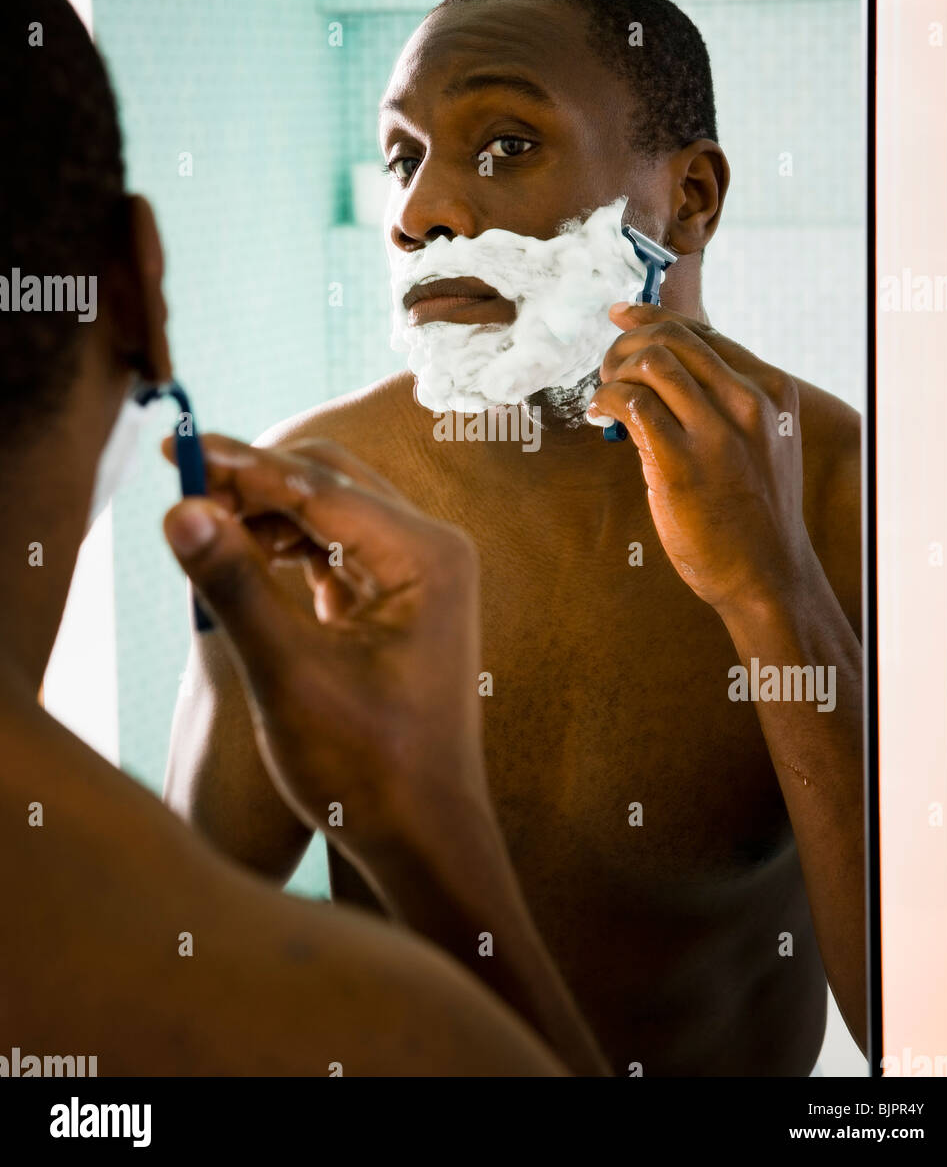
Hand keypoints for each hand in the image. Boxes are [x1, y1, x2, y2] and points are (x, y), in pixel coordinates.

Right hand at [161, 434, 488, 864]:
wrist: (422, 836)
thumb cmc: (368, 769)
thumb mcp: (288, 675)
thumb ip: (235, 585)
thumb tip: (179, 509)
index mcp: (425, 556)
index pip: (318, 486)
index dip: (242, 466)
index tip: (175, 447)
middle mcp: (432, 551)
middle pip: (329, 483)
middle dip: (253, 481)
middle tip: (180, 485)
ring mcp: (420, 574)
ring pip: (329, 513)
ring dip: (265, 513)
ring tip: (201, 528)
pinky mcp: (398, 598)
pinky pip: (335, 549)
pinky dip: (285, 547)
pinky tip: (241, 555)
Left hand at [587, 303, 815, 614]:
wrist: (768, 576)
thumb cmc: (754, 512)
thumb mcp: (760, 442)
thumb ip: (726, 403)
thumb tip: (664, 369)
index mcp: (771, 390)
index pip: (704, 333)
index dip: (653, 318)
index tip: (622, 317)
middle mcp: (749, 402)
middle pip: (673, 338)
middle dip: (627, 344)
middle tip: (608, 370)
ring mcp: (718, 432)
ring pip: (651, 361)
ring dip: (614, 371)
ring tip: (605, 396)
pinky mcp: (682, 463)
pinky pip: (633, 404)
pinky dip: (607, 400)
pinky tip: (600, 415)